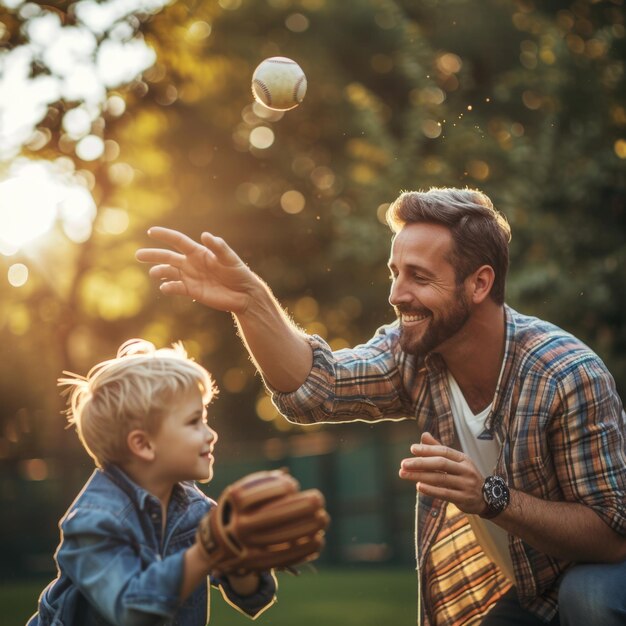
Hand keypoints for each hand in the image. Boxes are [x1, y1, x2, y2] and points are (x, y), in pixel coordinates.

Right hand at [135, 227, 260, 313]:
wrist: (244, 294)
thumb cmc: (238, 273)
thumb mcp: (230, 258)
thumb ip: (218, 247)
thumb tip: (205, 235)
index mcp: (199, 252)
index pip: (178, 241)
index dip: (165, 235)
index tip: (151, 231)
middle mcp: (191, 263)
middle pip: (168, 257)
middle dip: (153, 255)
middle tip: (138, 255)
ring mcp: (190, 277)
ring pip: (169, 273)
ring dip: (160, 272)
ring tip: (154, 273)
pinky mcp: (192, 291)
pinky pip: (176, 288)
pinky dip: (169, 287)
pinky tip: (165, 288)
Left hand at [399, 432, 485, 515]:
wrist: (487, 498)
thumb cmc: (465, 476)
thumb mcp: (456, 461)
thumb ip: (439, 449)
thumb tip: (423, 435)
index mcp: (463, 458)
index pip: (444, 451)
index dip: (428, 449)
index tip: (412, 448)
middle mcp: (466, 470)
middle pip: (441, 463)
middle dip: (420, 463)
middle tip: (403, 464)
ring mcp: (466, 484)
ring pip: (440, 479)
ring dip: (420, 476)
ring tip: (404, 474)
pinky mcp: (464, 498)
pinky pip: (445, 493)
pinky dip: (431, 490)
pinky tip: (418, 486)